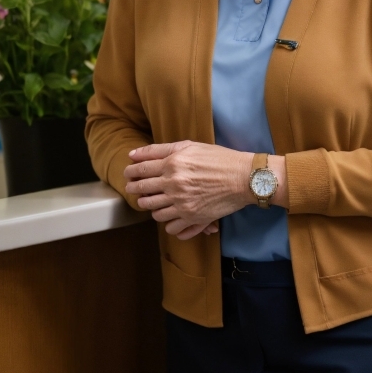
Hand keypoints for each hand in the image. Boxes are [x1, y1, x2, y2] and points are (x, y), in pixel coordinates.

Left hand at [124, 140, 253, 239]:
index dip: (130, 173)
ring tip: (154, 201)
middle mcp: (174, 184)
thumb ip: (160, 149)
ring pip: (153, 211)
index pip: (140, 170)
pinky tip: (171, 213)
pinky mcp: (192, 217)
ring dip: (150, 206)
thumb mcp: (190, 146)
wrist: (243, 177)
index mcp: (172, 164)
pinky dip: (167, 222)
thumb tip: (134, 154)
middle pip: (142, 191)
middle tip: (135, 189)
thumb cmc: (218, 158)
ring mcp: (182, 203)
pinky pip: (169, 226)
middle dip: (135, 190)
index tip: (128, 175)